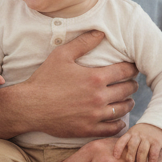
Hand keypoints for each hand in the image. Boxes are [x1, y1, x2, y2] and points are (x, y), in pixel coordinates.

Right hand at [16, 30, 138, 138]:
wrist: (30, 106)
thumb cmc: (44, 79)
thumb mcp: (61, 55)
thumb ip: (83, 43)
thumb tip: (101, 32)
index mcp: (95, 77)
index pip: (125, 71)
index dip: (131, 68)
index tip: (132, 67)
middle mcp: (99, 97)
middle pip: (127, 90)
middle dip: (131, 85)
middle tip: (131, 83)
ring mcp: (95, 115)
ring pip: (122, 109)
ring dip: (127, 103)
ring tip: (126, 99)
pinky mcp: (89, 129)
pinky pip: (113, 128)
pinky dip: (119, 123)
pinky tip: (117, 119)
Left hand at [113, 122, 161, 161]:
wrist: (158, 124)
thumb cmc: (142, 133)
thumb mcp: (133, 133)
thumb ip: (127, 142)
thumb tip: (117, 158)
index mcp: (130, 133)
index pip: (122, 140)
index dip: (118, 148)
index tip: (116, 157)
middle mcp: (138, 135)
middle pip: (132, 146)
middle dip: (130, 155)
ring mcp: (148, 138)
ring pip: (143, 150)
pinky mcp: (157, 142)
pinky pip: (154, 152)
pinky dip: (152, 161)